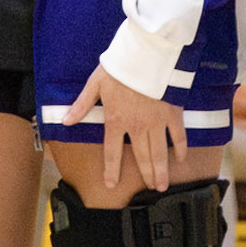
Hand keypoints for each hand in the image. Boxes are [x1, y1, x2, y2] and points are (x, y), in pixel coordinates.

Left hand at [64, 64, 186, 190]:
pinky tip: (180, 159)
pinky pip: (178, 136)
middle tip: (152, 190)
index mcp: (116, 120)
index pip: (112, 151)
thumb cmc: (119, 68)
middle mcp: (137, 127)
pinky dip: (179, 149)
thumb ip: (82, 105)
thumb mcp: (95, 84)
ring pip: (159, 153)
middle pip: (141, 157)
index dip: (111, 169)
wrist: (146, 56)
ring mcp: (156, 122)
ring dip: (161, 170)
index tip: (111, 184)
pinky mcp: (172, 114)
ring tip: (162, 185)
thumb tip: (65, 121)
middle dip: (146, 175)